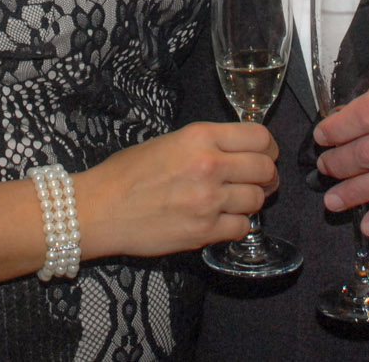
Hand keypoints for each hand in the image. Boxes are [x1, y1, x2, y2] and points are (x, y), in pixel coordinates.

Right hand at [78, 122, 278, 257]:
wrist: (99, 209)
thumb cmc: (126, 173)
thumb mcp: (169, 141)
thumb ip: (206, 144)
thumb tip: (236, 153)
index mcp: (200, 137)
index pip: (259, 137)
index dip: (269, 147)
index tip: (266, 154)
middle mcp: (209, 165)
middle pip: (265, 169)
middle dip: (267, 175)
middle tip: (259, 180)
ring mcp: (208, 200)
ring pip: (257, 199)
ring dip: (251, 200)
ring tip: (235, 200)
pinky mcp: (204, 231)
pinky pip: (242, 227)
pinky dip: (236, 225)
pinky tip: (222, 219)